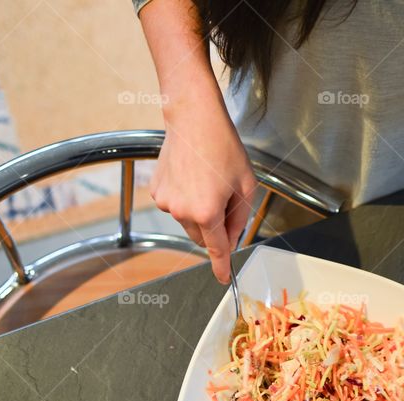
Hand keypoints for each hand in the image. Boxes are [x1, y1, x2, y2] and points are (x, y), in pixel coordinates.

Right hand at [149, 90, 256, 283]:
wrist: (194, 119)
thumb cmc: (223, 147)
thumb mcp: (246, 185)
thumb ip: (240, 218)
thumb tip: (232, 238)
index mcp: (207, 212)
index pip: (217, 249)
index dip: (222, 267)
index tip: (225, 279)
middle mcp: (182, 211)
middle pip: (203, 236)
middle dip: (216, 227)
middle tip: (226, 198)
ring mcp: (166, 202)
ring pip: (188, 222)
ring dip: (200, 212)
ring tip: (208, 180)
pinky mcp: (157, 192)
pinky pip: (176, 206)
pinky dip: (186, 199)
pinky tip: (193, 176)